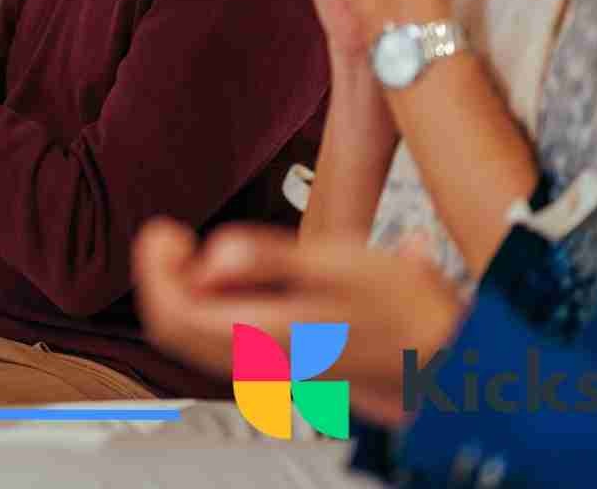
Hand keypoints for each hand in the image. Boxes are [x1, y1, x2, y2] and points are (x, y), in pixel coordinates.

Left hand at [133, 217, 464, 426]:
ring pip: (192, 337)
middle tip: (170, 237)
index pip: (180, 311)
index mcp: (270, 330)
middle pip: (176, 327)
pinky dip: (201, 308)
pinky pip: (215, 343)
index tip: (167, 231)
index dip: (156, 269)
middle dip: (159, 276)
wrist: (440, 361)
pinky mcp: (277, 365)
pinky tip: (220, 280)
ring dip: (179, 290)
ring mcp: (267, 364)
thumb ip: (270, 258)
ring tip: (190, 252)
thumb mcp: (341, 264)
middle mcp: (261, 356)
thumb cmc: (398, 308)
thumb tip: (214, 255)